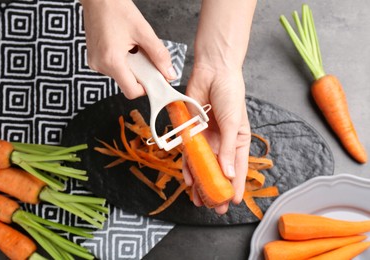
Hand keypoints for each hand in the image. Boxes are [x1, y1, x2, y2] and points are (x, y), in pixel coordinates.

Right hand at [80, 0, 176, 98]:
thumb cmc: (116, 8)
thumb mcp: (143, 31)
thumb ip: (159, 55)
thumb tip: (169, 72)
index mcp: (111, 60)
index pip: (131, 91)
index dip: (146, 88)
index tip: (155, 79)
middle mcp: (100, 65)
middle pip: (127, 83)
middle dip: (141, 73)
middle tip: (145, 55)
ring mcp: (95, 62)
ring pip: (121, 75)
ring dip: (132, 66)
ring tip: (132, 46)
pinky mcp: (94, 58)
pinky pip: (113, 68)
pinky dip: (123, 61)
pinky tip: (124, 46)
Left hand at [184, 66, 250, 214]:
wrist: (213, 72)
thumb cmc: (230, 95)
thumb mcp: (234, 125)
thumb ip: (229, 150)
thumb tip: (229, 174)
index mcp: (239, 141)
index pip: (238, 169)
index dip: (235, 186)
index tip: (232, 202)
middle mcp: (223, 142)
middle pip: (219, 171)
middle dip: (216, 188)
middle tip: (213, 207)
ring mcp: (207, 138)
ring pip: (203, 165)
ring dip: (200, 182)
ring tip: (198, 200)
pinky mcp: (192, 131)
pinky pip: (189, 152)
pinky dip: (188, 166)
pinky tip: (188, 179)